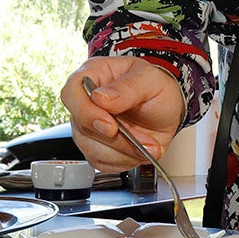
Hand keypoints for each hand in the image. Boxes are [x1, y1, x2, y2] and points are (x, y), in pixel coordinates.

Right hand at [59, 57, 184, 172]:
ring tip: (149, 144)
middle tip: (140, 139)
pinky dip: (125, 160)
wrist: (167, 110)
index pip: (71, 93)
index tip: (110, 125)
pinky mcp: (97, 148)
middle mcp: (86, 101)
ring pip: (91, 149)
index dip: (86, 112)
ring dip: (124, 151)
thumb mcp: (150, 79)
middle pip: (82, 126)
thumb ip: (128, 87)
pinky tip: (140, 150)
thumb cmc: (155, 87)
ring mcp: (89, 126)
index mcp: (93, 75)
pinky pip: (102, 162)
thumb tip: (101, 98)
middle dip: (115, 139)